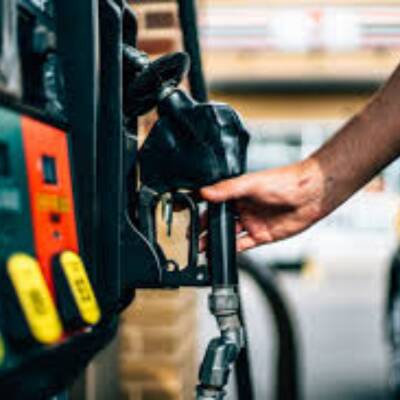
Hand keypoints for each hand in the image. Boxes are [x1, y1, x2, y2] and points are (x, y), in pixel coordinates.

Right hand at [200, 158, 328, 251]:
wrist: (310, 195)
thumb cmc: (284, 182)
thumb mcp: (251, 183)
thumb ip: (227, 190)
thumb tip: (205, 192)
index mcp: (238, 193)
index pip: (214, 201)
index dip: (201, 207)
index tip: (186, 212)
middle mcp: (244, 208)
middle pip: (219, 220)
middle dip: (205, 228)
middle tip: (192, 236)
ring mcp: (252, 222)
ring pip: (229, 234)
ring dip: (216, 240)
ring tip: (202, 247)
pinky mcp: (262, 235)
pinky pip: (244, 244)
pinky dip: (233, 249)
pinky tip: (223, 252)